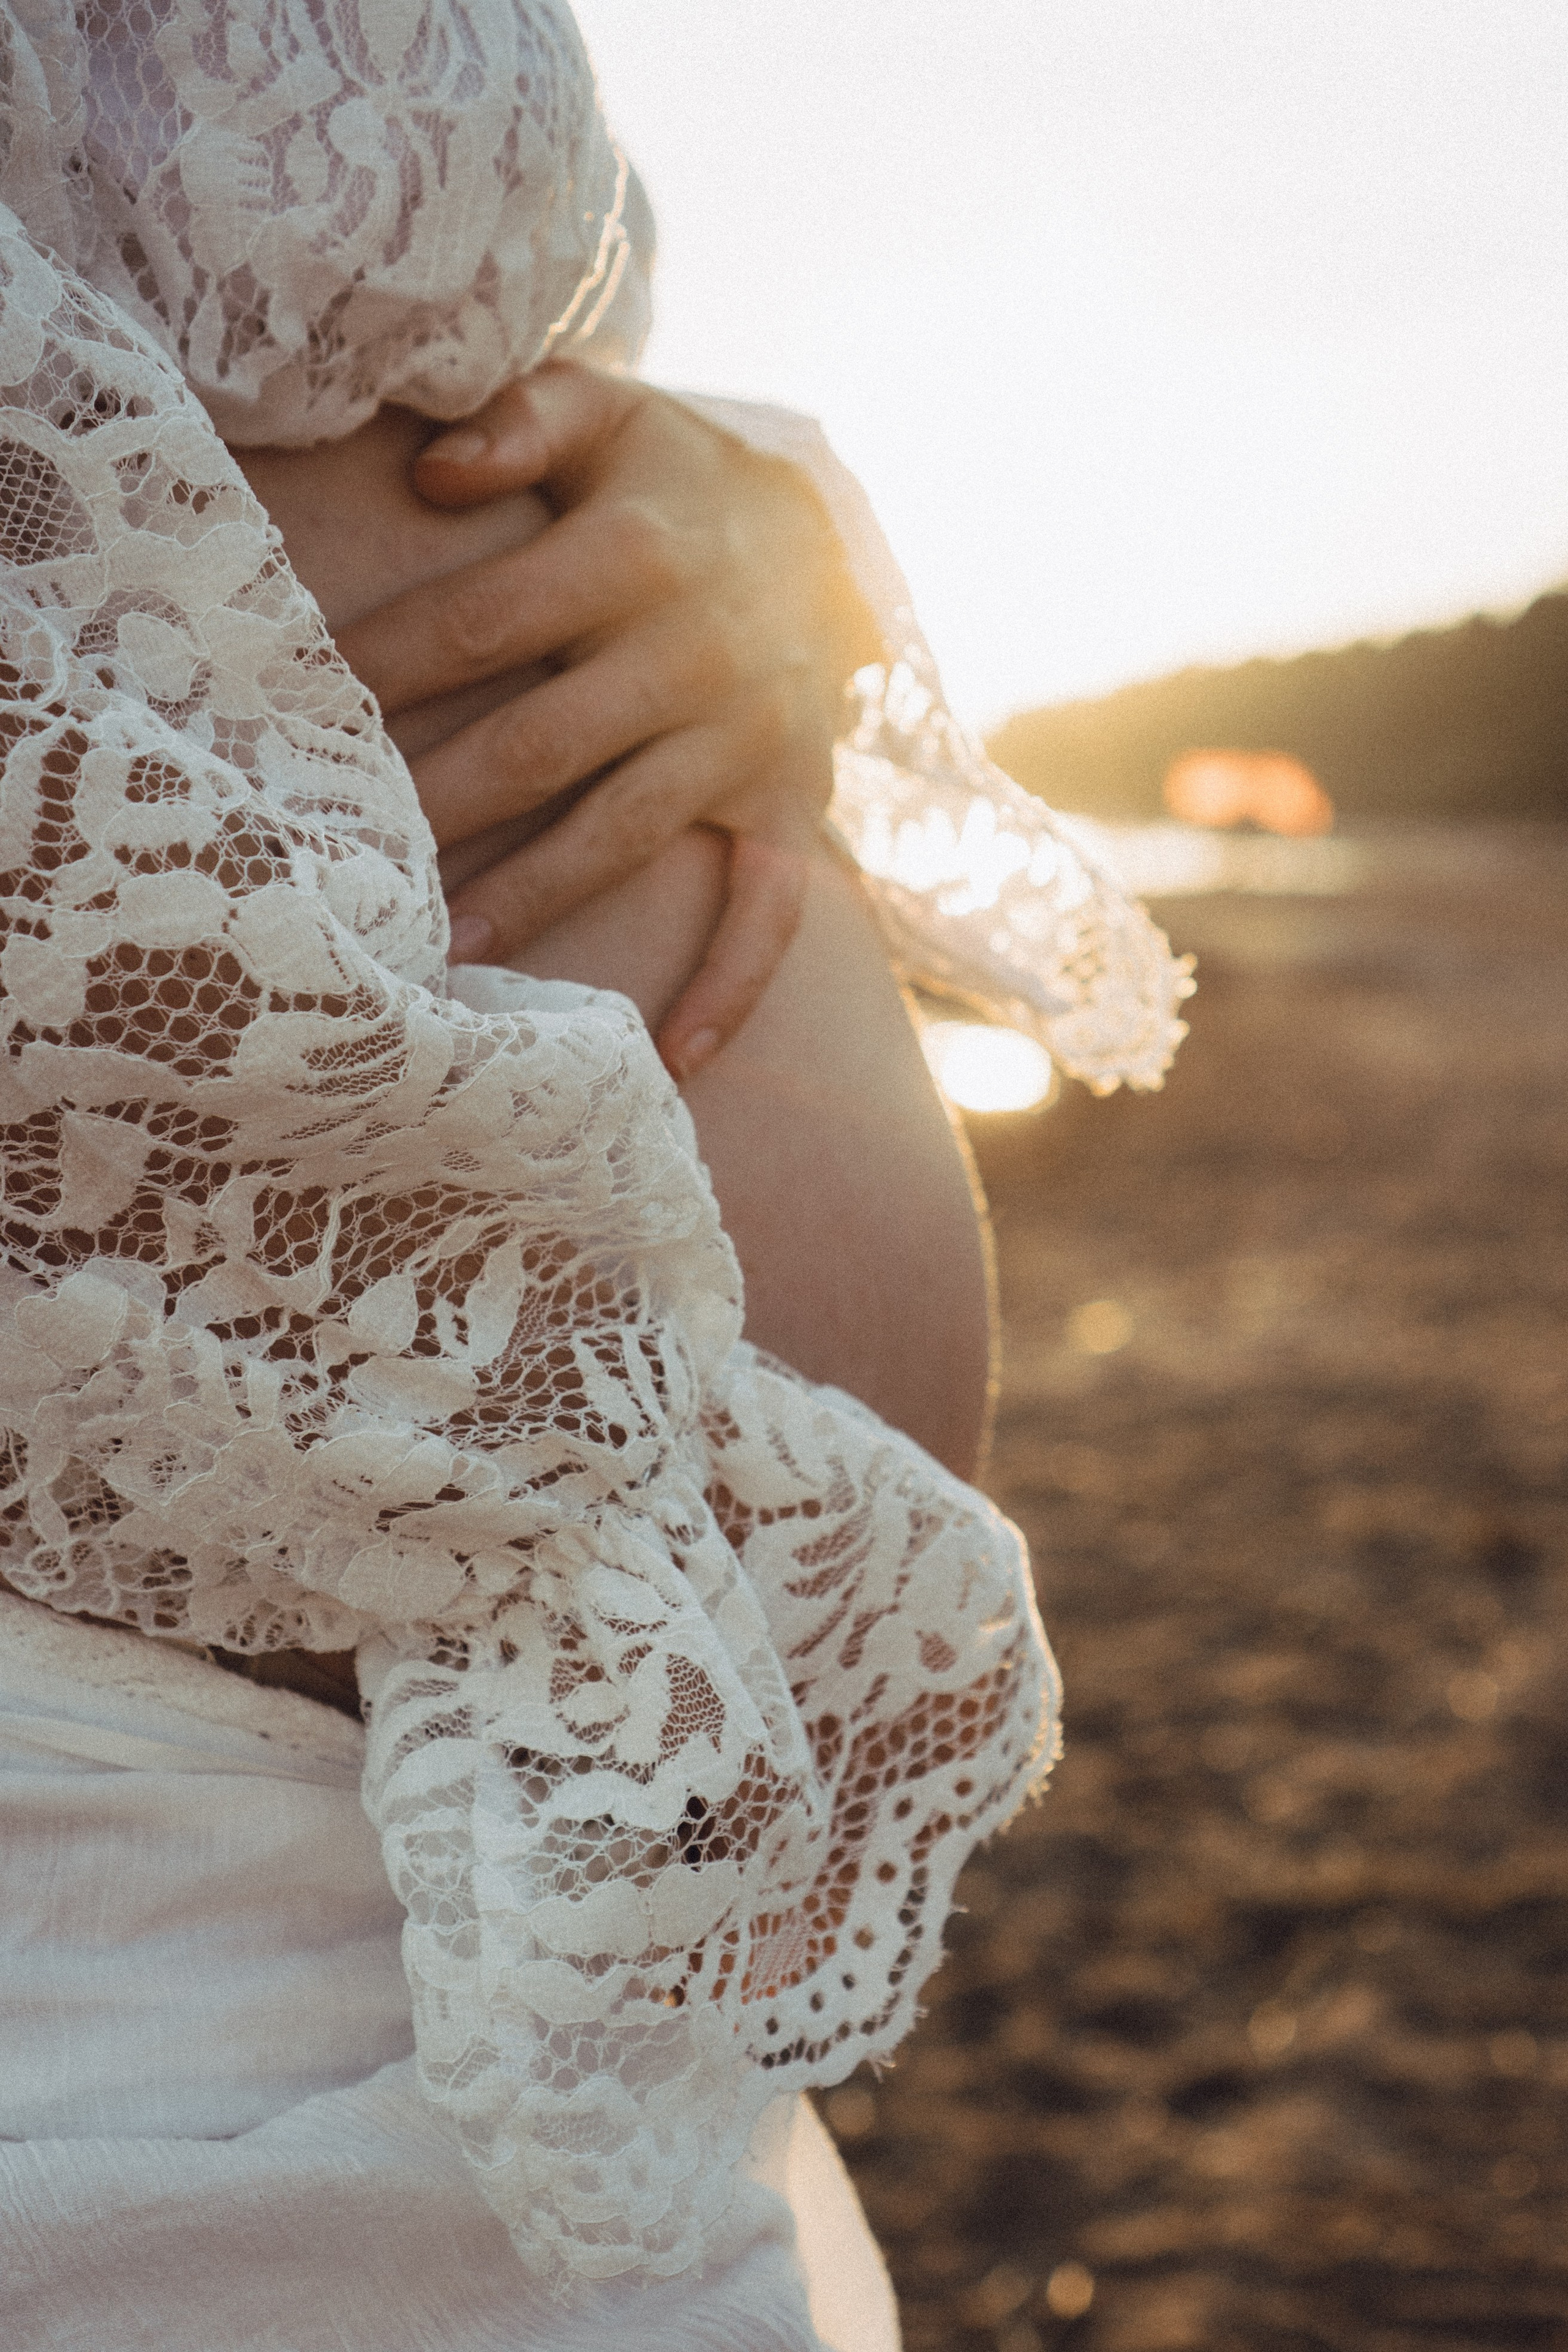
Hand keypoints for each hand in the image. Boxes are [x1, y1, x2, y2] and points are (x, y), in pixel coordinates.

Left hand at [334, 360, 879, 1076]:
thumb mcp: (611, 414)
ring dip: (531, 901)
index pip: (479, 624)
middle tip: (346, 866)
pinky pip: (771, 909)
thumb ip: (521, 418)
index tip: (305, 713)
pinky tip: (676, 1058)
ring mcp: (747, 743)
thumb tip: (430, 469)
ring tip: (441, 956)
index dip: (385, 670)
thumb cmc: (677, 482)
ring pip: (621, 835)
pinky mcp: (791, 807)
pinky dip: (730, 985)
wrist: (831, 538)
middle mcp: (694, 656)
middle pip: (537, 747)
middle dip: (437, 808)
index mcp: (634, 555)